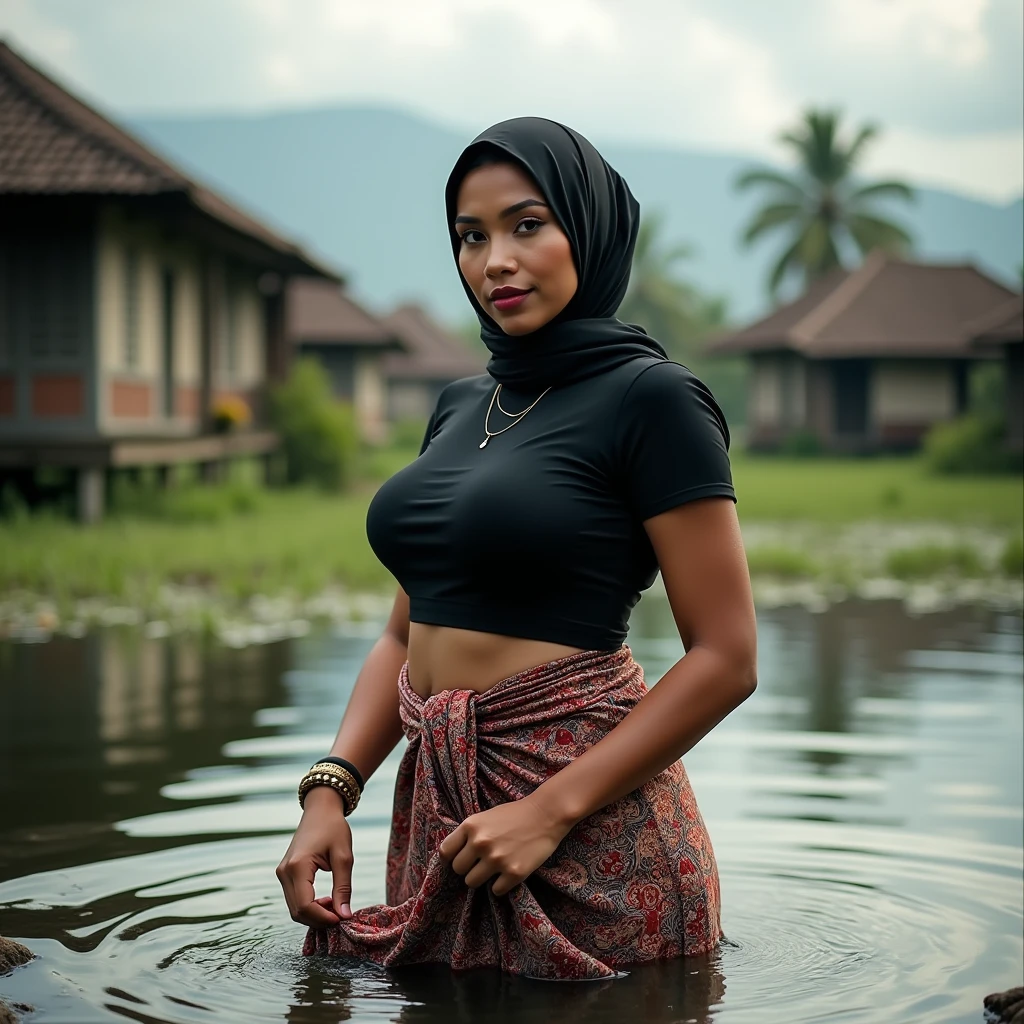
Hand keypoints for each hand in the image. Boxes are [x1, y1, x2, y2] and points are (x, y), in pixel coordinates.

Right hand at [276, 786, 353, 927]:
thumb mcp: (344, 857)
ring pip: (294, 908)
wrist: (320, 810)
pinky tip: (326, 900)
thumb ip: (343, 887)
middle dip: (319, 919)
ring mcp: (282, 873)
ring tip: (335, 905)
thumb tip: (344, 916)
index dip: (323, 918)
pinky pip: (294, 898)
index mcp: (297, 866)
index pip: (305, 906)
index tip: (341, 919)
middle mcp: (284, 872)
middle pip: (297, 911)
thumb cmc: (334, 828)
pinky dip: (309, 906)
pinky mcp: (285, 873)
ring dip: (314, 914)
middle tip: (341, 915)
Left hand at [437, 795, 572, 896]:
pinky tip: (508, 872)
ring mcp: (497, 859)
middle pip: (458, 870)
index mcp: (471, 826)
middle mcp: (480, 843)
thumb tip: (452, 856)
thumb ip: (469, 834)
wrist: (546, 814)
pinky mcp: (514, 873)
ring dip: (482, 878)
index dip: (451, 857)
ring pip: (472, 883)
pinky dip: (501, 885)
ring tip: (494, 868)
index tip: (460, 859)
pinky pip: (495, 890)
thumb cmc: (514, 814)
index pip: (445, 852)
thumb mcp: (485, 817)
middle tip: (481, 863)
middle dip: (468, 868)